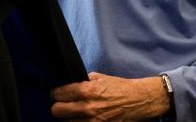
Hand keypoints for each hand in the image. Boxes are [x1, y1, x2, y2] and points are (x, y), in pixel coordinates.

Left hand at [51, 72, 170, 120]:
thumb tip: (70, 84)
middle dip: (58, 106)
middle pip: (57, 111)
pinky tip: (84, 118)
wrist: (139, 100)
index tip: (57, 94)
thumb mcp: (101, 78)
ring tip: (76, 112)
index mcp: (86, 91)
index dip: (56, 93)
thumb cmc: (121, 87)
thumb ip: (84, 81)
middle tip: (63, 104)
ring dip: (69, 117)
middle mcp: (87, 107)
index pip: (58, 94)